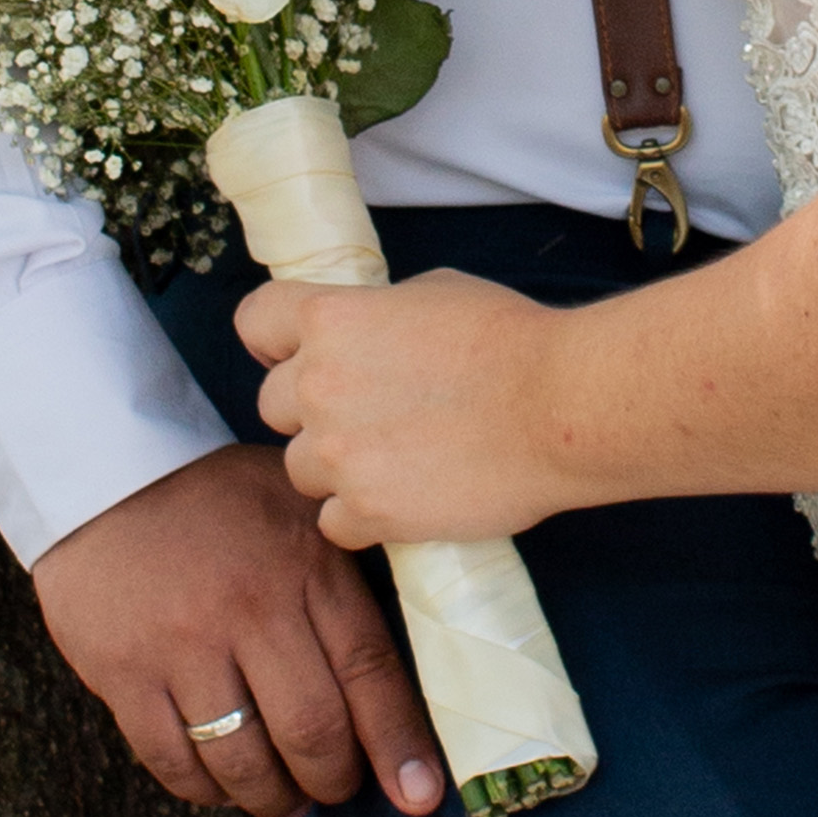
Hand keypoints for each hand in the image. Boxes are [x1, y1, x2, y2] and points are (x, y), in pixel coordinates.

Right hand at [32, 443, 445, 816]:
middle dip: (333, 779)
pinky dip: (206, 790)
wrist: (101, 474)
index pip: (368, 670)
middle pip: (311, 729)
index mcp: (305, 565)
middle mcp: (249, 607)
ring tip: (286, 801)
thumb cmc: (216, 500)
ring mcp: (181, 644)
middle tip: (336, 788)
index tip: (418, 794)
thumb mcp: (298, 507)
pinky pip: (172, 759)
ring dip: (274, 798)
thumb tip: (416, 658)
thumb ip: (348, 572)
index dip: (398, 743)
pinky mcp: (123, 670)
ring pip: (243, 758)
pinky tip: (223, 788)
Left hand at [240, 268, 570, 555]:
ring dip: (336, 467)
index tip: (292, 353)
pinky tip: (403, 498)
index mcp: (329, 319)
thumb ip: (377, 317)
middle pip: (273, 406)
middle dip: (312, 410)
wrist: (562, 408)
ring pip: (299, 469)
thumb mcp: (433, 293)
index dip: (273, 340)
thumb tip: (368, 337)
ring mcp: (339, 454)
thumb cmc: (512, 341)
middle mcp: (318, 385)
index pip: (254, 322)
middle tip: (368, 413)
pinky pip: (333, 523)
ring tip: (395, 460)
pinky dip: (361, 516)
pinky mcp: (368, 512)